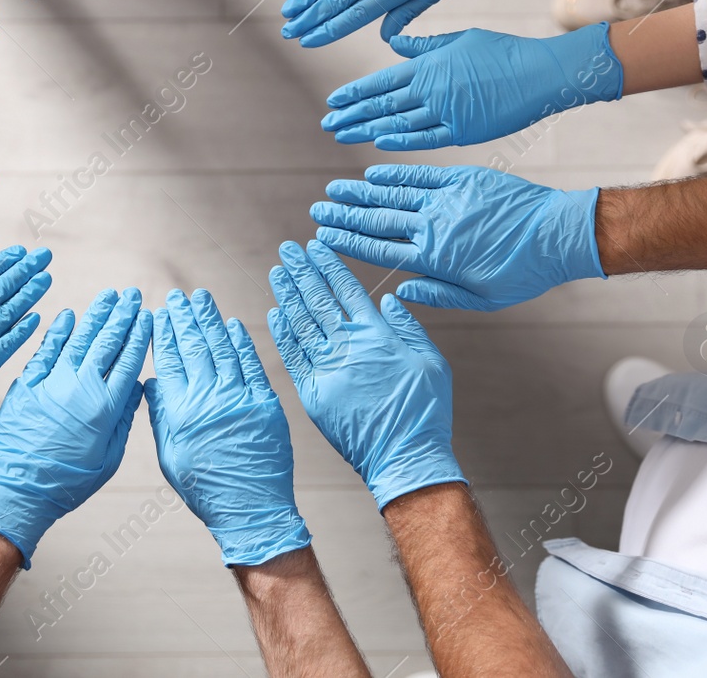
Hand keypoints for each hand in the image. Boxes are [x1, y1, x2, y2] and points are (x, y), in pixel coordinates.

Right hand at [0, 246, 52, 480]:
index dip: (1, 262)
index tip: (18, 251)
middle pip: (0, 289)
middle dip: (24, 271)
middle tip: (43, 256)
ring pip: (8, 313)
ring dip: (29, 295)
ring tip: (46, 278)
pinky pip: (6, 347)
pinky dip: (22, 332)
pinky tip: (36, 318)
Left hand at [0, 288, 151, 565]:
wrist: (18, 490)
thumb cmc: (67, 482)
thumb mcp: (107, 459)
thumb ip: (123, 420)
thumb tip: (135, 388)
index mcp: (105, 409)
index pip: (128, 361)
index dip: (139, 336)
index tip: (147, 316)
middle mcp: (81, 389)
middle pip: (107, 343)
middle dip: (122, 316)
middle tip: (131, 295)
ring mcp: (53, 384)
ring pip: (79, 340)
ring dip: (95, 316)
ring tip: (108, 296)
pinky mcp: (28, 385)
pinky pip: (46, 351)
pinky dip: (58, 331)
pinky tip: (68, 314)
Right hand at [145, 289, 310, 566]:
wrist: (251, 509)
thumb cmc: (205, 488)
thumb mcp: (171, 456)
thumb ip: (161, 416)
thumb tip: (151, 383)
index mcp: (182, 411)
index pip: (170, 361)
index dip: (164, 334)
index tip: (158, 313)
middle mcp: (209, 399)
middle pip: (194, 348)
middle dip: (184, 318)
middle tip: (178, 296)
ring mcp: (239, 398)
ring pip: (222, 350)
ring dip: (211, 321)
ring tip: (202, 299)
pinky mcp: (265, 403)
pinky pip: (251, 365)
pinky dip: (241, 343)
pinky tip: (233, 325)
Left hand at [267, 241, 463, 509]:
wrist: (404, 458)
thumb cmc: (424, 412)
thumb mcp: (431, 362)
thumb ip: (408, 327)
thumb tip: (388, 298)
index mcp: (377, 336)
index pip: (347, 291)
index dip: (329, 266)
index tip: (314, 247)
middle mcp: (348, 347)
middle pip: (318, 301)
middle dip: (302, 272)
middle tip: (287, 250)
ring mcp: (328, 370)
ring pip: (301, 324)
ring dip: (287, 296)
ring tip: (277, 272)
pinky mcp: (314, 394)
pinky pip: (293, 357)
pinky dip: (283, 334)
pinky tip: (275, 314)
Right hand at [312, 165, 603, 310]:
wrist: (556, 235)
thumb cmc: (522, 273)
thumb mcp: (482, 299)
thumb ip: (439, 294)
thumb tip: (402, 289)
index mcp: (435, 258)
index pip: (379, 248)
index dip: (348, 242)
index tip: (324, 236)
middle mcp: (433, 226)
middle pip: (377, 220)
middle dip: (344, 216)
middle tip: (317, 210)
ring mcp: (445, 200)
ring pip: (392, 196)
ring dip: (360, 193)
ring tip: (335, 190)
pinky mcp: (461, 180)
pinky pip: (419, 176)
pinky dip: (394, 174)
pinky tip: (373, 173)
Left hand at [322, 23, 622, 149]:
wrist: (540, 72)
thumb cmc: (502, 51)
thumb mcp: (459, 39)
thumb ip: (423, 45)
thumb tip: (392, 42)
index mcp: (428, 65)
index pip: (380, 82)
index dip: (354, 93)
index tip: (333, 101)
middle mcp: (431, 89)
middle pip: (381, 105)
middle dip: (352, 115)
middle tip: (327, 124)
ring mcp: (446, 112)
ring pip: (396, 124)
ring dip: (366, 130)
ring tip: (342, 135)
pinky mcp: (464, 132)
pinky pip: (425, 139)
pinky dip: (400, 141)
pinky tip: (378, 142)